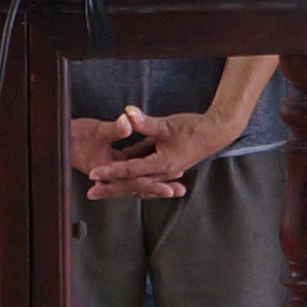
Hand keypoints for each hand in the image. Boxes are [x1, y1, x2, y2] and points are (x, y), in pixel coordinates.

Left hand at [79, 105, 235, 199]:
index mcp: (161, 164)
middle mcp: (162, 172)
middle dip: (110, 189)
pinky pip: (145, 179)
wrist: (216, 133)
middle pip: (131, 184)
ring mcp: (164, 172)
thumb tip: (127, 113)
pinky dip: (132, 181)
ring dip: (119, 186)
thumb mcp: (167, 125)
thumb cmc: (193, 128)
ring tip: (101, 189)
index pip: (129, 169)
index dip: (110, 172)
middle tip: (90, 193)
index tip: (93, 174)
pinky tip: (121, 182)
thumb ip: (145, 122)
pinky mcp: (165, 168)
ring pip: (137, 183)